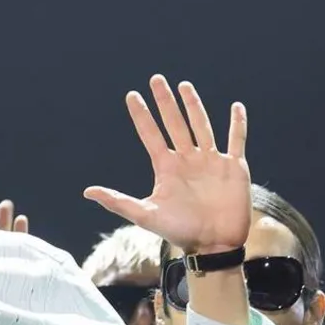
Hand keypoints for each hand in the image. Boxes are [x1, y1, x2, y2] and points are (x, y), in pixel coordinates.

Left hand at [84, 76, 249, 253]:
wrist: (214, 246)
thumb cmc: (180, 232)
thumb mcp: (146, 215)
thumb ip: (118, 201)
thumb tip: (87, 191)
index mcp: (166, 168)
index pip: (151, 135)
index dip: (142, 116)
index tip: (131, 95)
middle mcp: (188, 160)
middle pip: (174, 123)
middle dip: (164, 102)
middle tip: (155, 79)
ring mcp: (211, 162)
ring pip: (201, 126)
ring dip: (193, 106)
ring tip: (184, 86)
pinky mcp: (234, 167)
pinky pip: (236, 140)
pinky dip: (237, 124)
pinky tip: (235, 106)